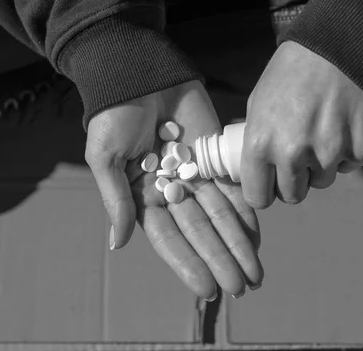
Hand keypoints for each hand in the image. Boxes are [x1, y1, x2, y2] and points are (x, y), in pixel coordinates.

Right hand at [86, 80, 262, 299]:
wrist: (139, 72)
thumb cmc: (113, 115)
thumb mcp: (105, 158)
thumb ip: (117, 200)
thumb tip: (118, 244)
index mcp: (143, 197)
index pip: (169, 239)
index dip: (188, 264)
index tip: (208, 290)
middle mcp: (172, 191)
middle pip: (200, 233)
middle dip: (221, 260)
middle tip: (243, 288)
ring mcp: (195, 173)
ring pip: (219, 216)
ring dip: (237, 244)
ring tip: (256, 272)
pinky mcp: (214, 154)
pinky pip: (232, 186)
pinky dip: (245, 211)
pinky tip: (257, 235)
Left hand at [241, 41, 362, 207]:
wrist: (338, 46)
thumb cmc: (291, 72)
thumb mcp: (258, 103)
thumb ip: (256, 139)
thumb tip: (253, 168)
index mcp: (261, 144)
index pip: (259, 197)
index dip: (264, 192)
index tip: (269, 185)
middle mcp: (293, 154)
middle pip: (293, 195)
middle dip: (293, 181)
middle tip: (296, 158)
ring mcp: (329, 153)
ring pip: (322, 181)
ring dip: (319, 166)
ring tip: (319, 132)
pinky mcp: (360, 148)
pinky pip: (349, 165)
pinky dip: (346, 153)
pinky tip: (341, 126)